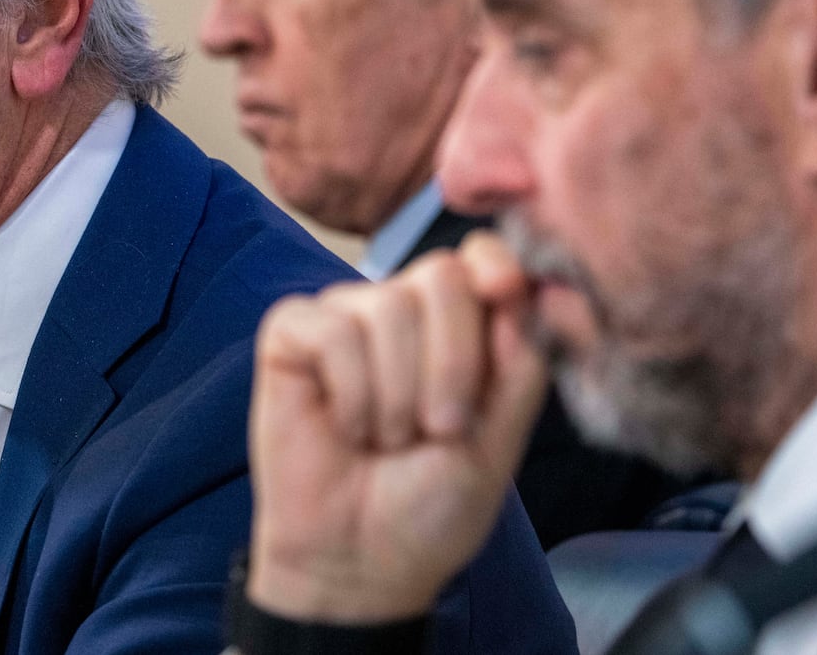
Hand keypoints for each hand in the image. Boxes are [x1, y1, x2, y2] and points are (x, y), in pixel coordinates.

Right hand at [245, 232, 550, 622]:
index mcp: (458, 324)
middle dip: (452, 362)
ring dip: (397, 396)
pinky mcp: (290, 335)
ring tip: (387, 439)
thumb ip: (521, 359)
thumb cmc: (429, 503)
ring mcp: (343, 317)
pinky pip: (331, 331)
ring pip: (386, 306)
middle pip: (440, 276)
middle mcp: (400, 309)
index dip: (496, 266)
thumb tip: (526, 284)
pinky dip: (350, 392)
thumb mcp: (501, 437)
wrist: (360, 562)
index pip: (481, 255)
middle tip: (439, 428)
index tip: (507, 293)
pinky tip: (346, 428)